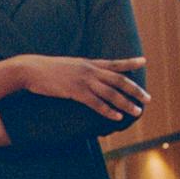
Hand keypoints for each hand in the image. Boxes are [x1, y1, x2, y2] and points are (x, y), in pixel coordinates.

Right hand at [16, 53, 149, 121]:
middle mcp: (90, 70)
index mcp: (89, 63)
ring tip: (137, 111)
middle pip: (119, 80)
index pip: (115, 62)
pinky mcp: (75, 92)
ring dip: (126, 103)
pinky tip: (117, 117)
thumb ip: (82, 70)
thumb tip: (89, 74)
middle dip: (135, 90)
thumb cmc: (48, 69)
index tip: (143, 61)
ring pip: (111, 93)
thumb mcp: (69, 66)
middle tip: (147, 99)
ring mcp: (83, 81)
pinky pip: (96, 103)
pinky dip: (108, 111)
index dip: (130, 62)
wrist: (31, 69)